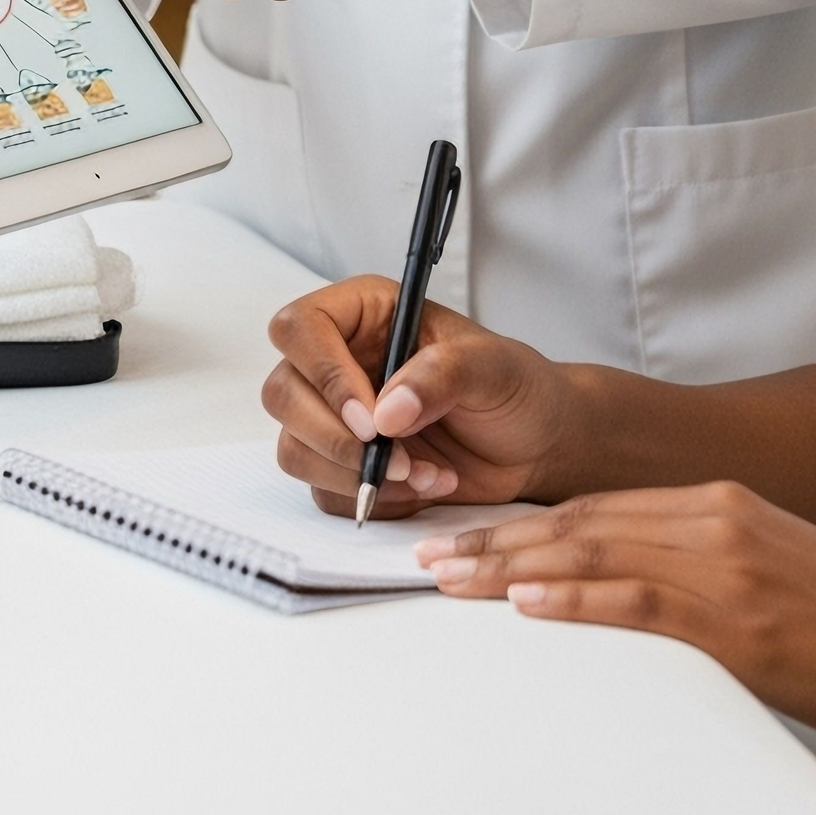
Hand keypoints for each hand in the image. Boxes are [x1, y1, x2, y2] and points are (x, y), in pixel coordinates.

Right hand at [262, 275, 578, 518]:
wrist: (533, 446)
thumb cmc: (515, 388)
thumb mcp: (493, 368)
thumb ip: (443, 375)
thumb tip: (387, 410)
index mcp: (366, 315)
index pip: (300, 327)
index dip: (323, 373)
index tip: (372, 418)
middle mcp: (340, 360)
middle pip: (282, 392)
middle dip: (336, 437)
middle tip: (398, 457)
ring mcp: (336, 416)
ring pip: (294, 447)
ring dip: (355, 474)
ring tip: (421, 473)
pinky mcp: (344, 465)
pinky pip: (324, 490)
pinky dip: (371, 499)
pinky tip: (421, 486)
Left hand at [413, 483, 815, 747]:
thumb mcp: (769, 570)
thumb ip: (698, 568)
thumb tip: (629, 590)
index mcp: (718, 501)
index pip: (597, 504)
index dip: (524, 519)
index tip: (469, 534)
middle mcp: (713, 517)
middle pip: (580, 520)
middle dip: (495, 538)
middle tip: (430, 552)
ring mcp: (724, 564)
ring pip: (593, 550)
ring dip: (510, 564)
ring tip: (450, 576)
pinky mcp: (736, 619)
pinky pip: (636, 600)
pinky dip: (574, 597)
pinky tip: (527, 601)